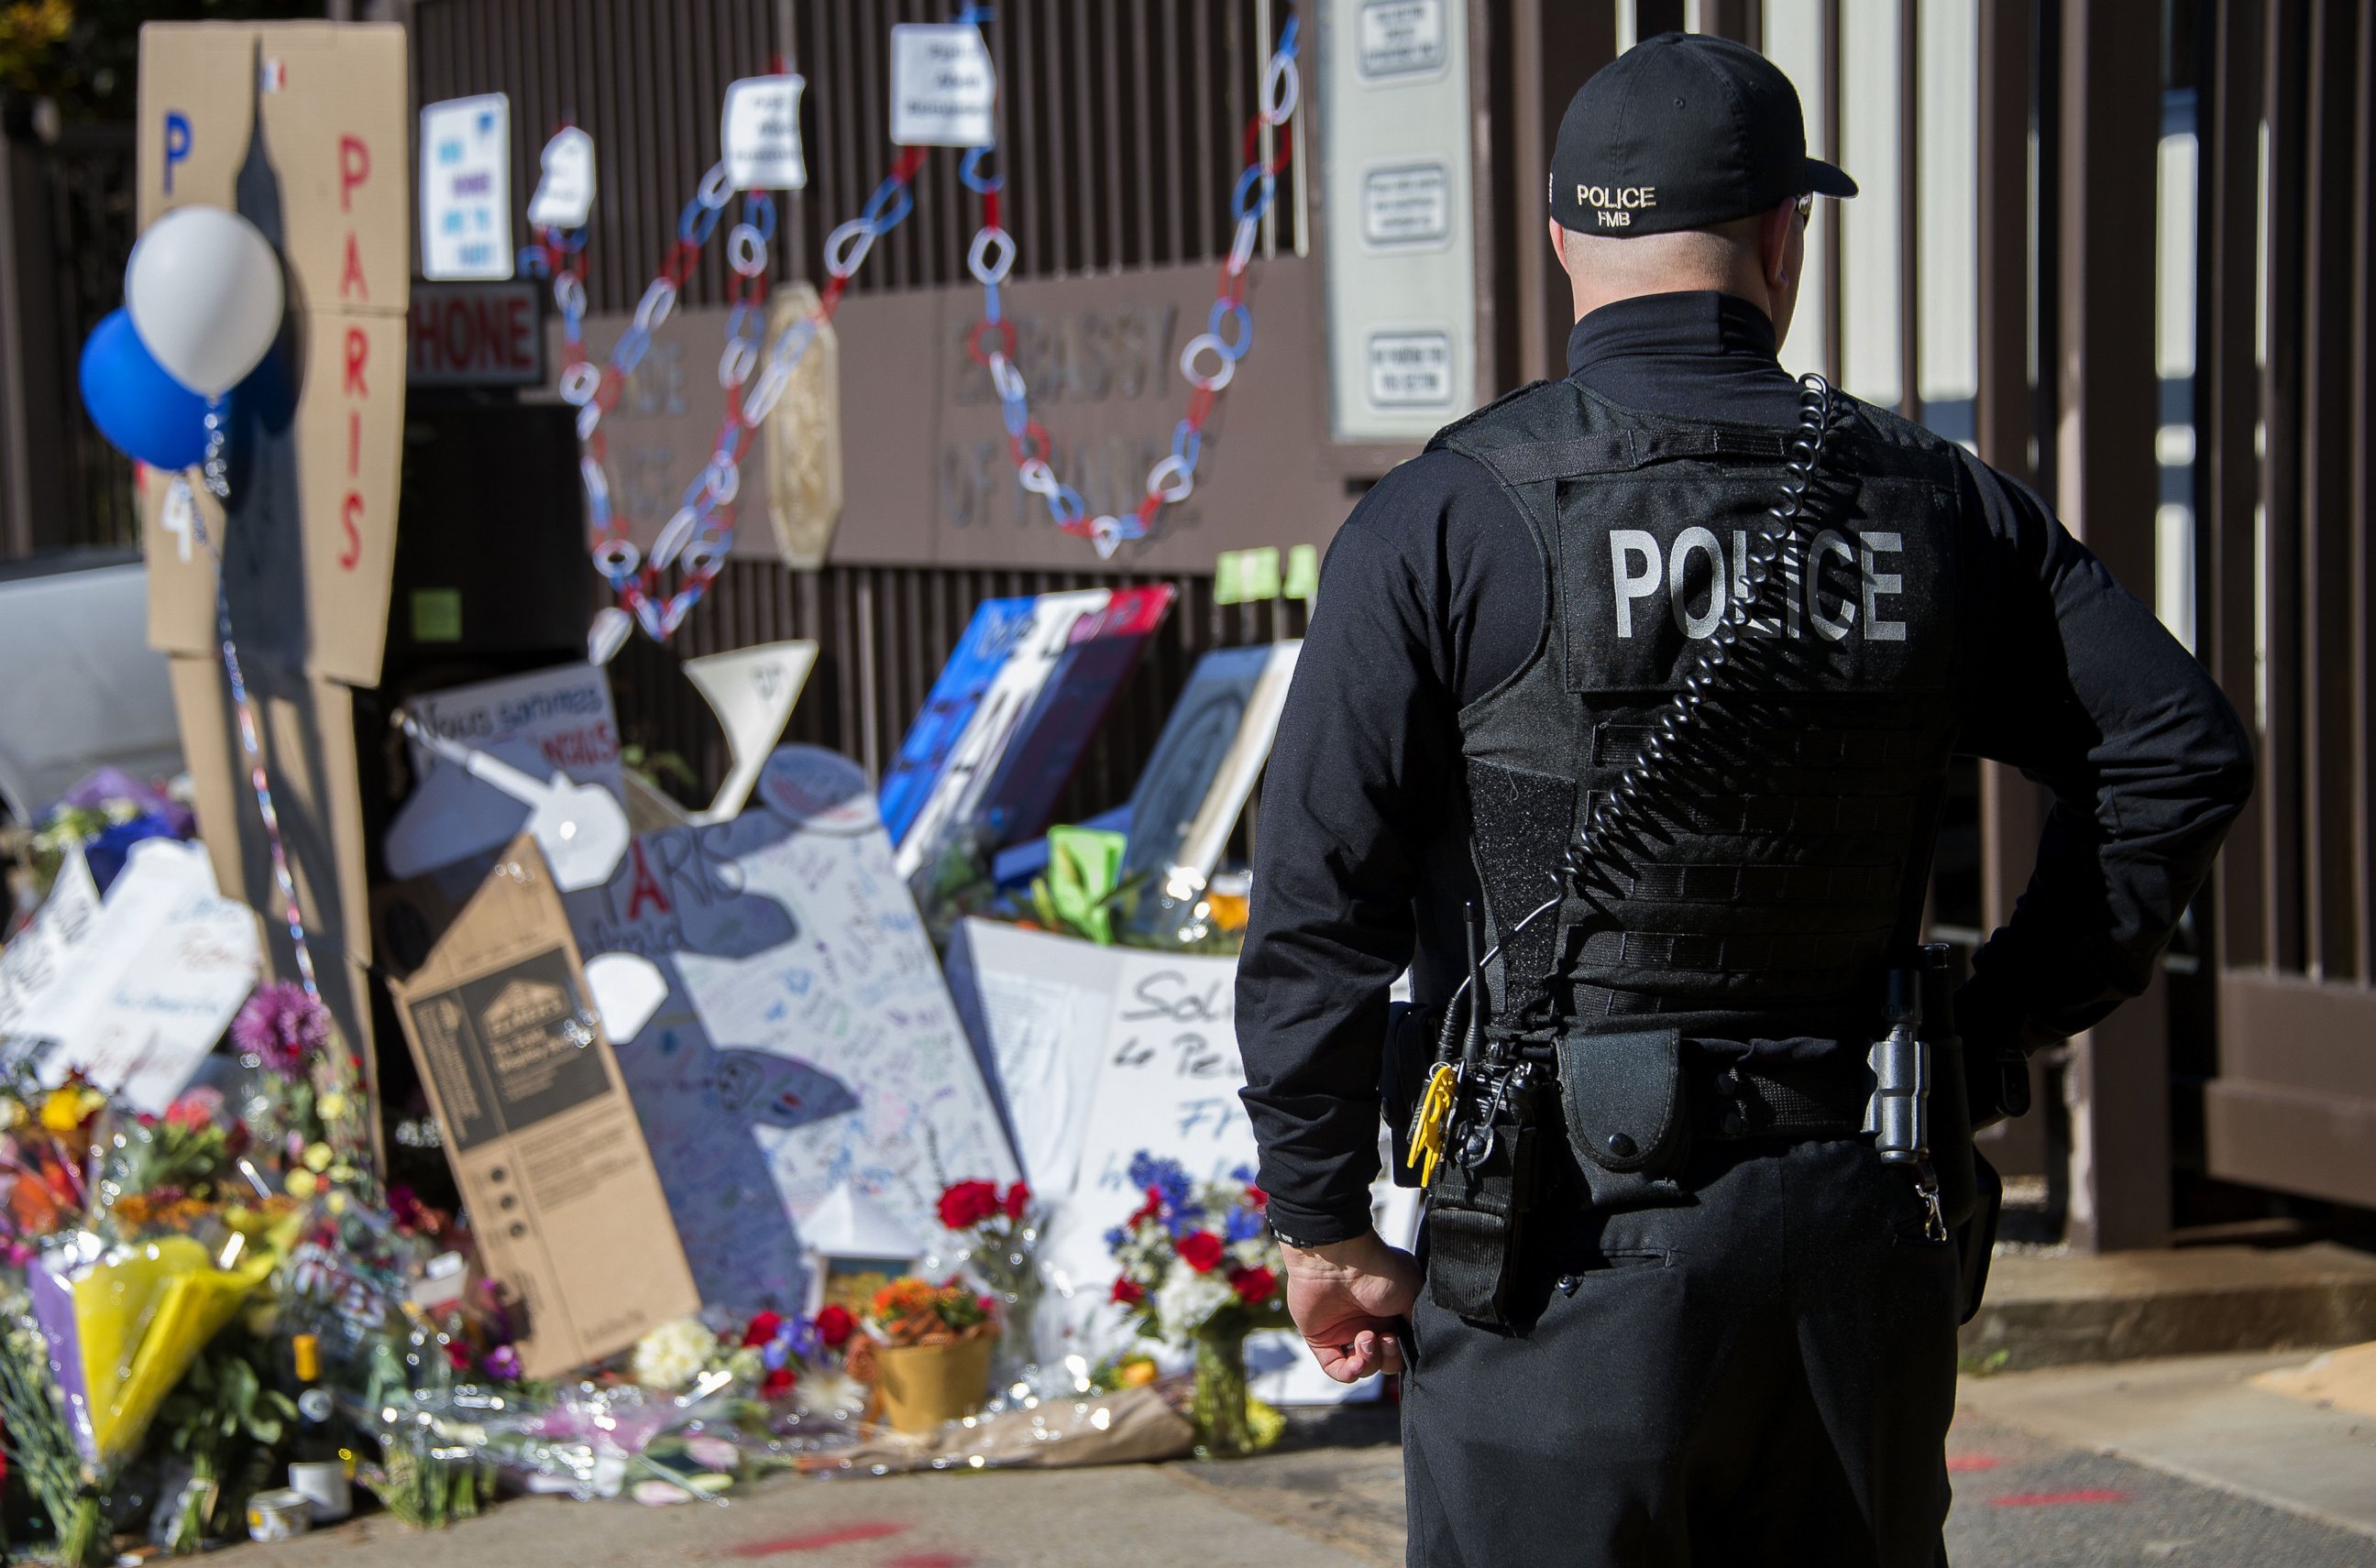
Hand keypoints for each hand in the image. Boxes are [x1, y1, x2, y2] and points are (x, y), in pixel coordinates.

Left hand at [1280, 1229, 1421, 1382]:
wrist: (1339, 1259)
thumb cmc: (1378, 1269)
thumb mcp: (1413, 1293)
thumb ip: (1417, 1322)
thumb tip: (1418, 1344)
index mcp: (1390, 1314)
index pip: (1401, 1348)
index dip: (1403, 1352)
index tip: (1401, 1339)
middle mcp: (1368, 1323)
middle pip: (1384, 1361)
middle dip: (1388, 1357)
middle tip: (1385, 1337)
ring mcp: (1344, 1332)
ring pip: (1363, 1368)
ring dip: (1369, 1361)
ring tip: (1365, 1337)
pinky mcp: (1322, 1339)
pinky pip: (1337, 1369)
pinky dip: (1349, 1372)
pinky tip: (1356, 1363)